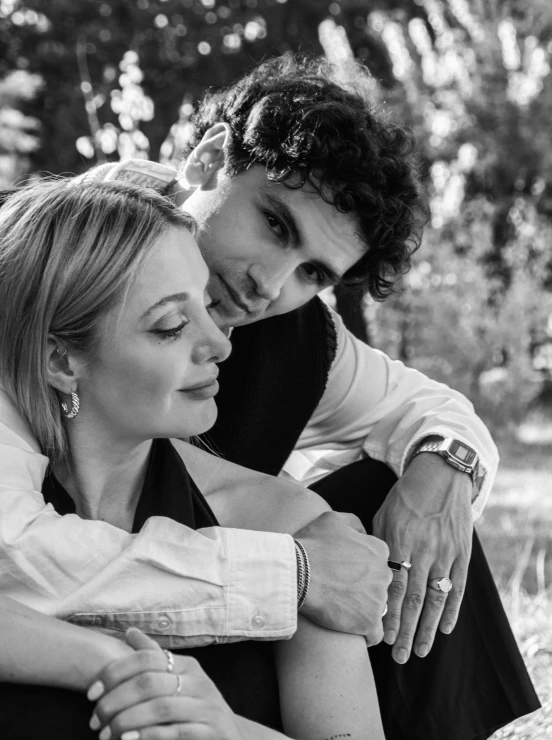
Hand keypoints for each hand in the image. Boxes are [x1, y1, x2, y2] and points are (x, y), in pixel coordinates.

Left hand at [89, 629, 242, 739]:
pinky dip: (148, 736)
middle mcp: (199, 682)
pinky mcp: (209, 732)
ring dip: (126, 721)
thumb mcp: (179, 680)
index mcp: (188, 665)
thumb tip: (129, 632)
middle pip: (149, 682)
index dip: (115, 672)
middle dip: (115, 701)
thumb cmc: (196, 709)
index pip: (147, 658)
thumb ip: (155, 658)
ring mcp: (206, 707)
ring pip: (159, 708)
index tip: (91, 692)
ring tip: (105, 734)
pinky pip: (175, 732)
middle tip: (94, 719)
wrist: (231, 738)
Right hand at [294, 511, 390, 644]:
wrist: (296, 572)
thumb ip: (355, 524)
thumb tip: (363, 534)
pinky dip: (364, 634)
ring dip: (363, 609)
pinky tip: (350, 629)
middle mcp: (383, 574)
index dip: (361, 568)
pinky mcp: (368, 621)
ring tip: (341, 608)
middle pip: (379, 585)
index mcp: (378, 550)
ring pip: (377, 608)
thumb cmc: (311, 545)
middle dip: (365, 588)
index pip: (378, 563)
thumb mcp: (333, 519)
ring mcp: (377, 599)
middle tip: (342, 590)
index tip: (346, 574)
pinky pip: (375, 633)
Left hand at [373, 453, 472, 662]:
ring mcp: (445, 553)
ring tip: (420, 652)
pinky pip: (458, 587)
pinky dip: (453, 609)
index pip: (394, 586)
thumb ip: (375, 544)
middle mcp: (423, 551)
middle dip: (405, 630)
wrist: (440, 476)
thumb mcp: (383, 515)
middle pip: (414, 599)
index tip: (381, 635)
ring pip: (436, 599)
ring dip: (428, 628)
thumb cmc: (404, 497)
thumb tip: (363, 570)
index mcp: (399, 542)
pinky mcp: (462, 552)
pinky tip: (446, 629)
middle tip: (398, 655)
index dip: (389, 613)